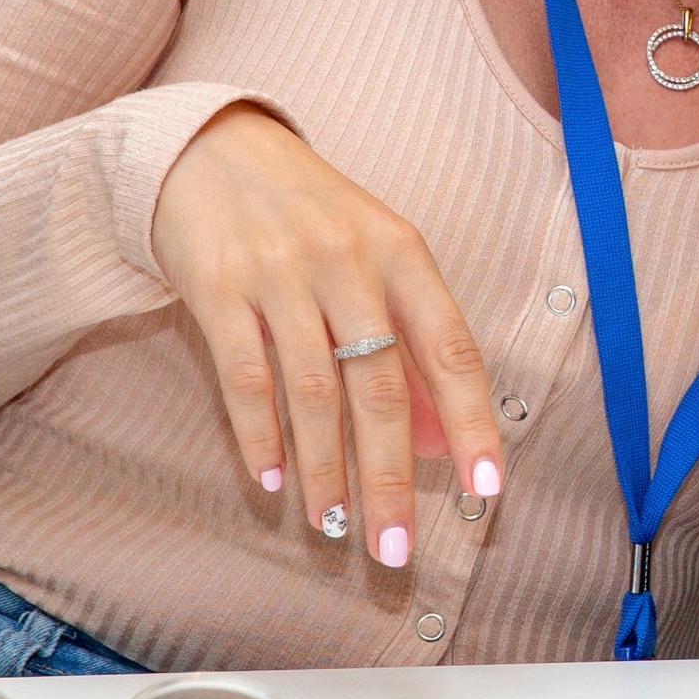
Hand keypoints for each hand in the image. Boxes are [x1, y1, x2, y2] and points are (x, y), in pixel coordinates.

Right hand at [152, 103, 505, 566]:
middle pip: (381, 388)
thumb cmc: (313, 218)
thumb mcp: (377, 258)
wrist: (210, 151)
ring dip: (326, 472)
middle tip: (396, 547)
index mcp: (404, 253)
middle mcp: (350, 263)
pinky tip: (273, 482)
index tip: (488, 488)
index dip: (474, 423)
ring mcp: (282, 275)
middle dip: (390, 478)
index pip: (452, 350)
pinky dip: (262, 438)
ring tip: (334, 529)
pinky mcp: (218, 288)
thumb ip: (410, 342)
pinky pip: (246, 379)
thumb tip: (440, 441)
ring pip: (314, 394)